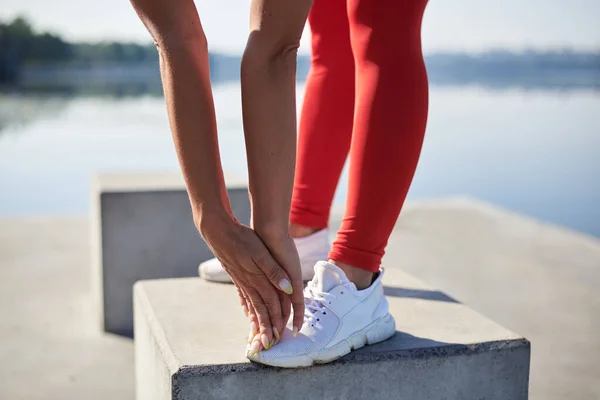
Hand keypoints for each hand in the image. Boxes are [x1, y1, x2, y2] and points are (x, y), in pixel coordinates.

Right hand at [198, 214, 294, 351]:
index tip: (278, 337)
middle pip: (261, 310)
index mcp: (259, 280)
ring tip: (258, 335)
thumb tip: (288, 288)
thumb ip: (274, 271)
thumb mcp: (261, 253)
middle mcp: (250, 284)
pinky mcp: (237, 275)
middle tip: (269, 344)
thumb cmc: (242, 239)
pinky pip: (244, 297)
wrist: (219, 231)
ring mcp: (242, 280)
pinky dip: (248, 308)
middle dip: (266, 327)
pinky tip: (247, 313)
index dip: (276, 321)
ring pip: (252, 305)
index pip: (271, 305)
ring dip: (257, 321)